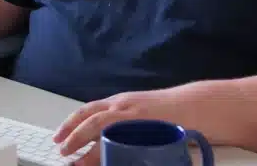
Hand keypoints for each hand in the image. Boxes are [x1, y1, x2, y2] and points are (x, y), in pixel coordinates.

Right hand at [53, 89, 179, 164]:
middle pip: (91, 120)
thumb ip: (136, 152)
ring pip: (92, 109)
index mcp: (133, 120)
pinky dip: (84, 114)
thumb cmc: (182, 127)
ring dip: (73, 123)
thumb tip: (111, 158)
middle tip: (61, 152)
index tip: (76, 165)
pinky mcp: (126, 98)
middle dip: (74, 136)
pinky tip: (80, 123)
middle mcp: (125, 108)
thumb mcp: (162, 145)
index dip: (88, 154)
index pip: (103, 138)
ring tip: (60, 136)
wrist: (196, 106)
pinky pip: (99, 105)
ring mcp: (124, 100)